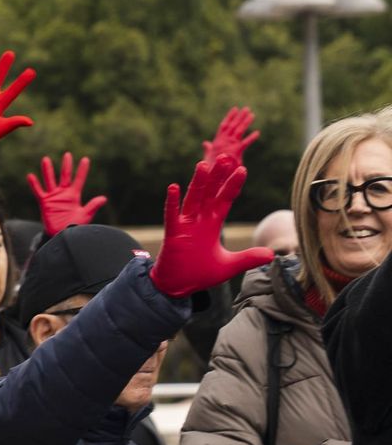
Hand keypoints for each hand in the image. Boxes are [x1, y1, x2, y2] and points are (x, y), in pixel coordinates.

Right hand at [27, 152, 107, 235]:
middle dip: (66, 165)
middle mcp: (63, 193)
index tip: (86, 159)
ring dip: (48, 170)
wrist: (61, 235)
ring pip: (50, 180)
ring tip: (46, 159)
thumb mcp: (85, 215)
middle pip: (65, 176)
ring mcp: (53, 197)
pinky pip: (38, 191)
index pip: (79, 179)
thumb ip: (93, 206)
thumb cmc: (74, 226)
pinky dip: (35, 184)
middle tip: (67, 154)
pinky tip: (31, 175)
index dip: (82, 170)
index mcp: (74, 195)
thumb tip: (104, 198)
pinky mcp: (44, 202)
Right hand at [150, 154, 274, 297]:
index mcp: (212, 225)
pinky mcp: (172, 233)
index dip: (233, 186)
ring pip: (192, 199)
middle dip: (217, 176)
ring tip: (203, 165)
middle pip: (210, 193)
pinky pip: (171, 214)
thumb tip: (272, 254)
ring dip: (197, 183)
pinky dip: (172, 201)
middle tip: (225, 157)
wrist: (178, 287)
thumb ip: (248, 258)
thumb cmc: (201, 274)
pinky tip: (174, 187)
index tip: (242, 169)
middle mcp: (199, 220)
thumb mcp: (229, 266)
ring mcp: (185, 225)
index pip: (225, 200)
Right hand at [203, 107, 260, 166]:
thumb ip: (208, 148)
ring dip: (245, 122)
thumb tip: (205, 143)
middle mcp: (223, 142)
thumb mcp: (207, 155)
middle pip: (232, 126)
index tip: (234, 109)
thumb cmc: (209, 168)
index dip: (229, 117)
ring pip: (238, 131)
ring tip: (251, 114)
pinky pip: (245, 143)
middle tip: (246, 108)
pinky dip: (251, 138)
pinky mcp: (236, 152)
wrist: (211, 176)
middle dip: (239, 117)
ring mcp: (229, 146)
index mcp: (217, 142)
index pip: (224, 126)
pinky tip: (257, 133)